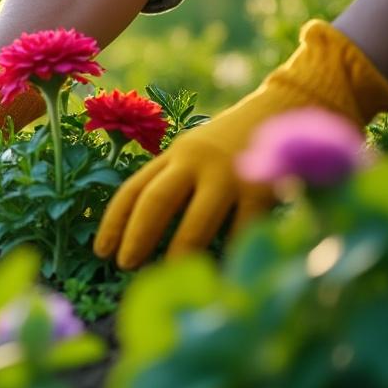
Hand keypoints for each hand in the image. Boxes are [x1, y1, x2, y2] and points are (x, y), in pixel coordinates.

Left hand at [95, 20, 387, 267]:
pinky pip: (241, 230)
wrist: (287, 109)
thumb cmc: (231, 145)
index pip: (133, 189)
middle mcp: (196, 162)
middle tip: (125, 265)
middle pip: (155, 201)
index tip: (100, 251)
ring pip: (196, 222)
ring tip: (171, 278)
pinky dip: (229, 256)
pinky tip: (220, 277)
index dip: (113, 222)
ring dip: (179, 254)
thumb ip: (171, 183)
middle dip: (137, 236)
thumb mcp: (194, 156)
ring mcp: (229, 174)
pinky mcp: (263, 188)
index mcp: (174, 156)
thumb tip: (139, 234)